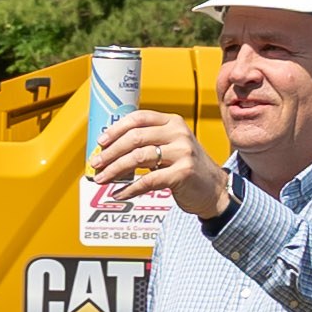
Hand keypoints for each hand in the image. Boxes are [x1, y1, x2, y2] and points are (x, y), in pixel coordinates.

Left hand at [94, 107, 230, 225]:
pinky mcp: (183, 173)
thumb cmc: (186, 168)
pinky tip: (119, 193)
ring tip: (102, 178)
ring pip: (138, 158)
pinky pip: (148, 180)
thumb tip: (110, 149)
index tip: (100, 141)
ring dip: (115, 169)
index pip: (139, 118)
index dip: (116, 129)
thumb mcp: (171, 146)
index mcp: (173, 122)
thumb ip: (148, 142)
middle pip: (135, 138)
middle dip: (110, 152)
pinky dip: (129, 188)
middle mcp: (178, 133)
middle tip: (96, 163)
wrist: (214, 189)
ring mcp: (182, 153)